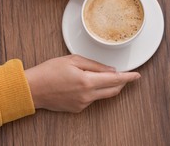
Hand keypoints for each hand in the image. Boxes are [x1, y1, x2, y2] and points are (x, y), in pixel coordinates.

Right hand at [25, 55, 140, 112]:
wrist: (32, 89)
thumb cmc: (50, 71)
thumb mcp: (73, 60)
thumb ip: (95, 65)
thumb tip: (111, 70)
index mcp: (87, 81)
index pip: (115, 80)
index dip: (129, 77)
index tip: (137, 75)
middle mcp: (87, 96)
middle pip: (113, 90)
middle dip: (121, 82)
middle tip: (123, 74)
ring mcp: (83, 104)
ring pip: (103, 95)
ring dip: (106, 86)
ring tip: (94, 75)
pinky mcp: (78, 109)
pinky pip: (92, 99)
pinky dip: (93, 91)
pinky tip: (81, 84)